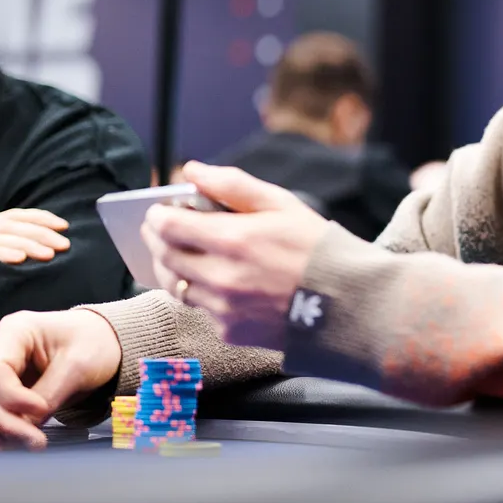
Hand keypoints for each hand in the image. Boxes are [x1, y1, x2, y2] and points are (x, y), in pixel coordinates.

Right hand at [0, 208, 70, 263]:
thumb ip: (8, 249)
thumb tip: (47, 250)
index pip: (15, 215)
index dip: (41, 218)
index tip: (64, 226)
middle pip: (12, 225)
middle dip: (41, 233)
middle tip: (64, 245)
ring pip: (0, 237)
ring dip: (28, 244)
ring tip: (49, 255)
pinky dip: (1, 254)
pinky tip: (19, 260)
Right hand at [0, 308, 121, 450]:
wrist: (105, 343)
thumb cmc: (92, 342)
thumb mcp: (79, 363)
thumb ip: (50, 393)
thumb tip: (28, 426)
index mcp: (15, 332)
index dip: (13, 396)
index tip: (41, 410)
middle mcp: (0, 352)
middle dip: (4, 421)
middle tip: (33, 441)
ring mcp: (0, 375)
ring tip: (16, 449)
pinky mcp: (6, 394)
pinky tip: (0, 451)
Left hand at [142, 160, 329, 347]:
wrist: (347, 304)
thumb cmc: (317, 247)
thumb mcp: (282, 204)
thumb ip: (233, 185)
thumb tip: (191, 170)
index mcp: (233, 239)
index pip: (169, 226)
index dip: (157, 216)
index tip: (158, 210)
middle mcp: (221, 277)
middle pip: (165, 256)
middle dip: (155, 239)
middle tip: (159, 229)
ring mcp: (223, 309)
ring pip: (176, 286)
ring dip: (170, 267)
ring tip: (178, 253)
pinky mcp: (230, 332)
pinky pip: (200, 309)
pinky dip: (200, 292)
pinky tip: (213, 281)